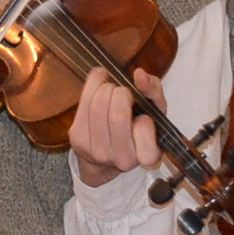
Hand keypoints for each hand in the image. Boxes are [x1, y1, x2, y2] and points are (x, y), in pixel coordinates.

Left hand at [69, 67, 165, 186]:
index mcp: (148, 155)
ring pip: (98, 108)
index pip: (145, 128)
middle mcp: (123, 160)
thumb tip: (139, 74)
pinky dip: (92, 87)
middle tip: (123, 91)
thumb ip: (153, 90)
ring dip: (105, 89)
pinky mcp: (79, 142)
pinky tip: (99, 85)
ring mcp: (98, 153)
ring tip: (111, 88)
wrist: (109, 155)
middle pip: (118, 116)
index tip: (142, 114)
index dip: (143, 116)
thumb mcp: (154, 111)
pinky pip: (83, 106)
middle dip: (120, 93)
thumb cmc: (137, 127)